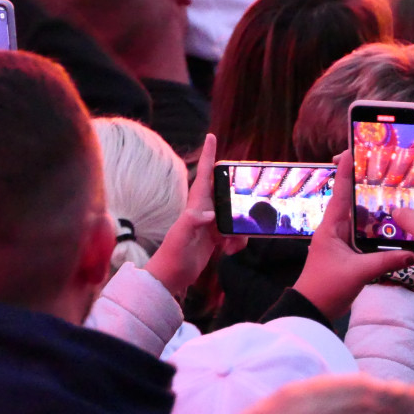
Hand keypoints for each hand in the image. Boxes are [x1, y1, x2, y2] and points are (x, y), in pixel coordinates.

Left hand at [144, 134, 244, 298]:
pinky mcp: (215, 237)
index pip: (204, 174)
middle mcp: (204, 210)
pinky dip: (237, 242)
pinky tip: (229, 251)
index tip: (212, 136)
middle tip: (242, 212)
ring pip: (235, 216)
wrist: (172, 277)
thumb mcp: (180, 238)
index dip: (209, 155)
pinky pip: (235, 233)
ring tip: (230, 245)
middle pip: (226, 194)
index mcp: (196, 205)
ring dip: (240, 229)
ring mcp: (210, 224)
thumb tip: (209, 214)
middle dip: (239, 200)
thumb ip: (191, 222)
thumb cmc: (172, 256)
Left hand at [293, 150, 413, 319]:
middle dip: (365, 184)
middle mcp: (335, 229)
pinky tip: (392, 224)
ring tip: (392, 190)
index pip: (340, 191)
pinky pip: (364, 233)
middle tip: (382, 166)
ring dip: (374, 206)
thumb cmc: (325, 288)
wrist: (312, 310)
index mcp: (331, 227)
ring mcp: (341, 240)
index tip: (351, 148)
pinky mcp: (347, 252)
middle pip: (352, 200)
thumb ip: (386, 262)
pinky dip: (377, 227)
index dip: (346, 169)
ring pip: (360, 217)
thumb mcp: (358, 273)